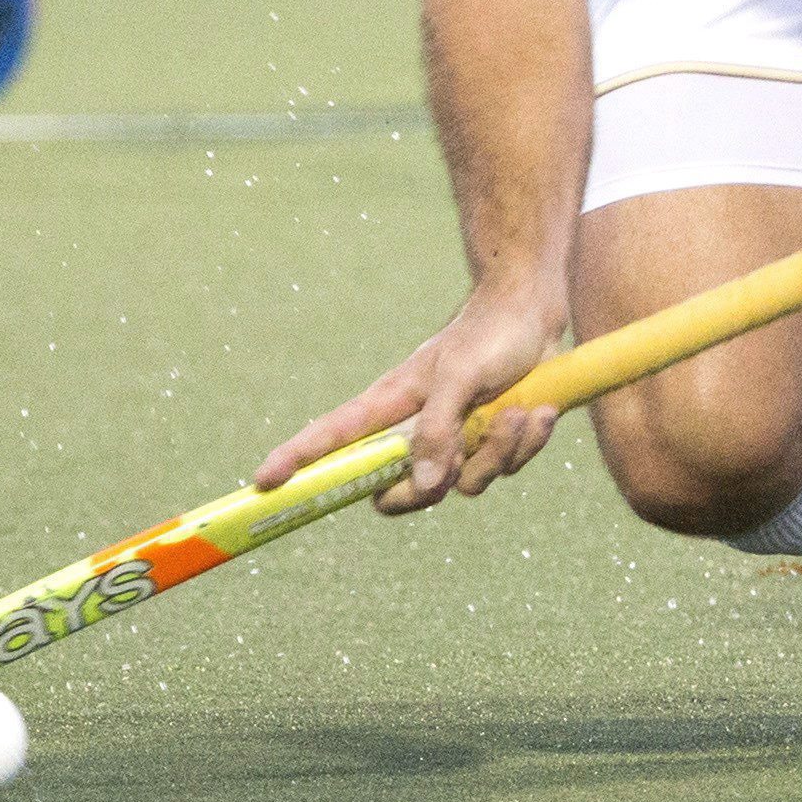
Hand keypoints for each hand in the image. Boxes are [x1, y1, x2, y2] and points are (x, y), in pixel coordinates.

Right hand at [250, 282, 568, 514]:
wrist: (536, 309)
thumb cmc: (490, 332)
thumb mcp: (460, 378)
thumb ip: (437, 429)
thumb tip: (422, 483)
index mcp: (391, 405)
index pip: (332, 437)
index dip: (296, 460)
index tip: (263, 482)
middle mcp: (415, 429)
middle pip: (399, 492)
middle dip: (436, 486)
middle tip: (466, 450)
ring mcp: (453, 438)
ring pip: (461, 484)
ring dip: (498, 452)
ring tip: (517, 411)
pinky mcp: (488, 440)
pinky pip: (500, 469)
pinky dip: (524, 444)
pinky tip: (537, 412)